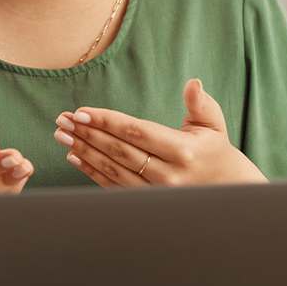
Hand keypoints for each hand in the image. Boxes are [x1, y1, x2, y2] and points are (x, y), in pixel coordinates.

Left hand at [54, 79, 266, 187]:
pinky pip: (113, 186)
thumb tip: (193, 84)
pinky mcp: (145, 201)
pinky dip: (90, 171)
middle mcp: (166, 174)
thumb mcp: (213, 123)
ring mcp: (154, 192)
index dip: (106, 121)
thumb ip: (200, 103)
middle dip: (87, 133)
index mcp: (182, 151)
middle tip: (63, 120)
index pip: (135, 132)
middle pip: (118, 151)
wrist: (224, 189)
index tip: (81, 112)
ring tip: (62, 135)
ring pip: (112, 169)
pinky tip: (74, 157)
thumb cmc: (213, 148)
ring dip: (83, 151)